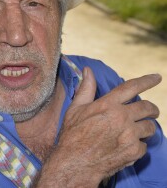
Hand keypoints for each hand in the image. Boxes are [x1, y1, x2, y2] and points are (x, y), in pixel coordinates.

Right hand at [35, 68, 160, 186]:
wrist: (75, 162)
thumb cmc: (73, 133)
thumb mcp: (76, 108)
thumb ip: (86, 88)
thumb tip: (87, 70)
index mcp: (109, 104)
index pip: (132, 87)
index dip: (146, 81)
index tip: (157, 77)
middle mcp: (122, 117)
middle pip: (147, 107)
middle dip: (152, 108)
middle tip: (151, 110)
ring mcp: (130, 136)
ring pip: (150, 127)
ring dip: (146, 126)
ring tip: (138, 129)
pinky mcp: (133, 152)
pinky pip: (144, 145)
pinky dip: (139, 144)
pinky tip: (128, 145)